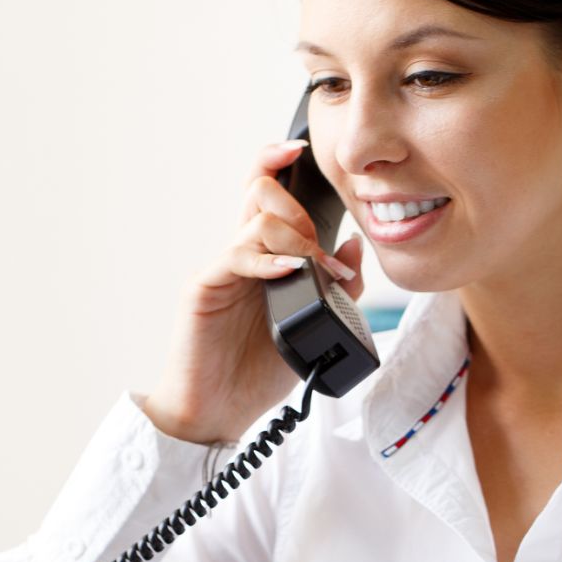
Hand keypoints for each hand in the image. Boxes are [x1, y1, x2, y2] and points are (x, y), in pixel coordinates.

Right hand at [143, 140, 365, 446]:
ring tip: (317, 272)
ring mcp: (222, 269)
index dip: (276, 163)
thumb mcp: (314, 327)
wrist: (216, 412)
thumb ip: (338, 289)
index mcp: (261, 258)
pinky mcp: (205, 288)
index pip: (265, 195)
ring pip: (256, 219)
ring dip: (298, 238)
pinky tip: (290, 272)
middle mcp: (239, 255)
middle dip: (300, 209)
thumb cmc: (257, 372)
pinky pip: (238, 255)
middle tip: (320, 251)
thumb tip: (355, 247)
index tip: (300, 149)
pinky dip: (268, 259)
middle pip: (260, 192)